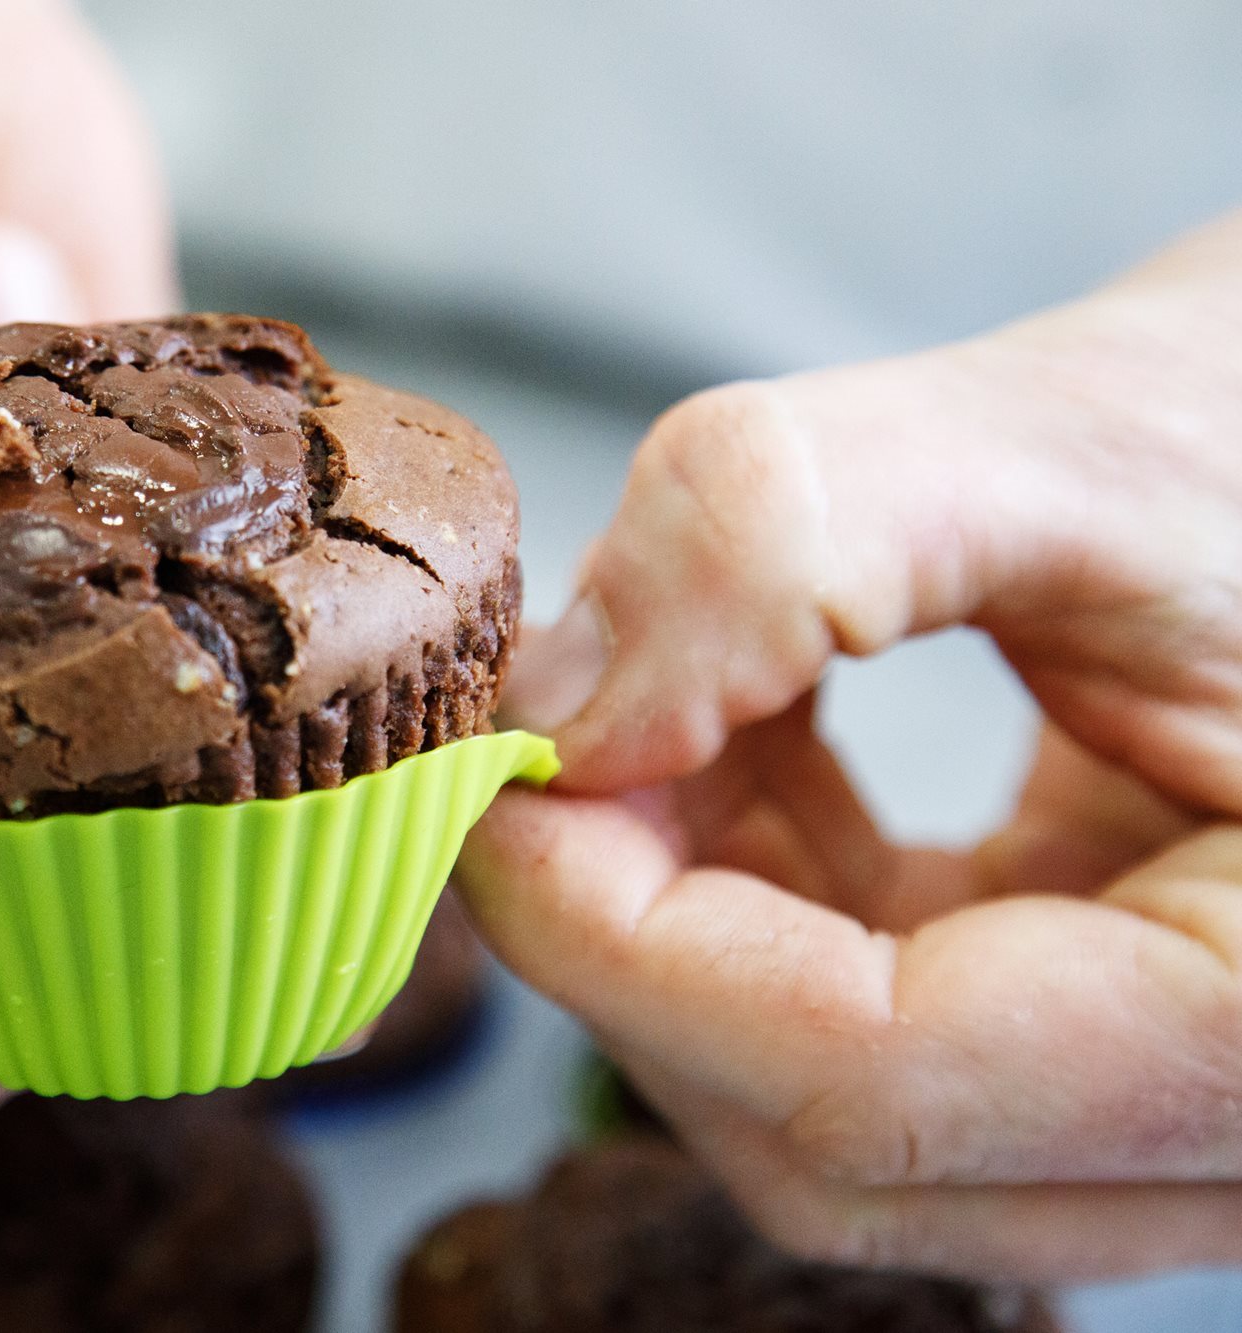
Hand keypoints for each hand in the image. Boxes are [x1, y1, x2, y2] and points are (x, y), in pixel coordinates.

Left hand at [459, 213, 1241, 1279]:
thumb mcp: (1059, 443)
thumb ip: (782, 546)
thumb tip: (552, 708)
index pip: (867, 1084)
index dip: (622, 944)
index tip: (495, 780)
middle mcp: (1238, 1124)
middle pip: (825, 1140)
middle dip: (630, 937)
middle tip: (544, 740)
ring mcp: (1159, 1106)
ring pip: (816, 1098)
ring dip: (682, 904)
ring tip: (663, 697)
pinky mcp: (1088, 1037)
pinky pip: (858, 1028)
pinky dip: (754, 888)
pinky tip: (741, 733)